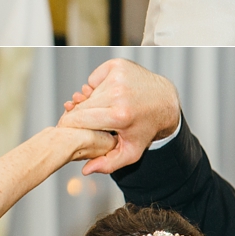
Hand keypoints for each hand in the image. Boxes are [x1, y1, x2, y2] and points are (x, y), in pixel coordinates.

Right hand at [58, 59, 180, 175]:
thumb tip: (86, 170)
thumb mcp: (131, 151)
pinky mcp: (117, 65)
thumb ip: (108, 164)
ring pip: (87, 92)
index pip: (78, 120)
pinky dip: (98, 86)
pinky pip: (95, 78)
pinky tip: (111, 93)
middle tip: (92, 121)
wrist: (164, 101)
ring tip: (107, 108)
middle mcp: (118, 93)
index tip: (71, 130)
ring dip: (92, 101)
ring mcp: (118, 76)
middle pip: (81, 106)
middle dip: (81, 115)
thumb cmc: (145, 127)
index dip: (71, 126)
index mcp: (120, 115)